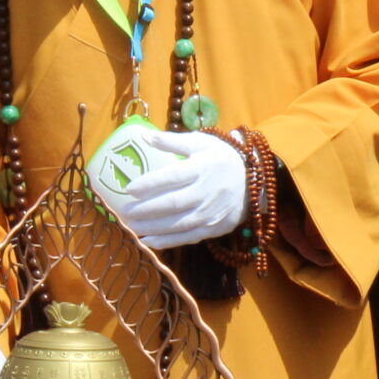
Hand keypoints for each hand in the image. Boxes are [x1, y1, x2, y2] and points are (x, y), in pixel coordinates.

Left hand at [108, 129, 248, 249]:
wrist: (255, 180)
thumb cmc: (223, 158)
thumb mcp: (201, 143)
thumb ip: (172, 141)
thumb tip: (144, 137)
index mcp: (202, 168)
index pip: (172, 177)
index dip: (150, 184)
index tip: (129, 188)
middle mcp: (206, 192)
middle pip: (172, 203)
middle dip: (145, 209)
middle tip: (123, 211)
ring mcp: (211, 213)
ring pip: (177, 223)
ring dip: (152, 227)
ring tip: (130, 226)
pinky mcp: (214, 228)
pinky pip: (188, 237)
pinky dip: (167, 241)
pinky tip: (148, 241)